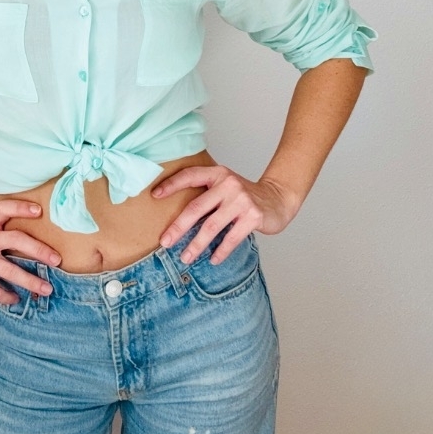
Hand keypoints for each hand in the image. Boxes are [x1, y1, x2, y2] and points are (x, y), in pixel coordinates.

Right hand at [0, 200, 60, 304]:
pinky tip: (17, 299)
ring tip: (46, 288)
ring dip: (30, 281)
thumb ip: (0, 217)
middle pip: (16, 240)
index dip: (21, 207)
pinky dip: (7, 296)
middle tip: (56, 260)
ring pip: (10, 270)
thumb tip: (29, 210)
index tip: (39, 211)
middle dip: (39, 250)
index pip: (4, 208)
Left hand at [152, 166, 299, 264]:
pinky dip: (220, 251)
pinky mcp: (253, 216)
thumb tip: (176, 215)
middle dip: (178, 227)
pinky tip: (213, 259)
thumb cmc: (244, 196)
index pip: (190, 176)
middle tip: (165, 242)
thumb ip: (207, 194)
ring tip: (186, 257)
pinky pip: (231, 238)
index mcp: (218, 174)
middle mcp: (229, 184)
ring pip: (211, 226)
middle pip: (196, 208)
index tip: (155, 195)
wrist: (278, 198)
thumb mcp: (226, 186)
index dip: (172, 184)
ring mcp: (242, 200)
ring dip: (196, 245)